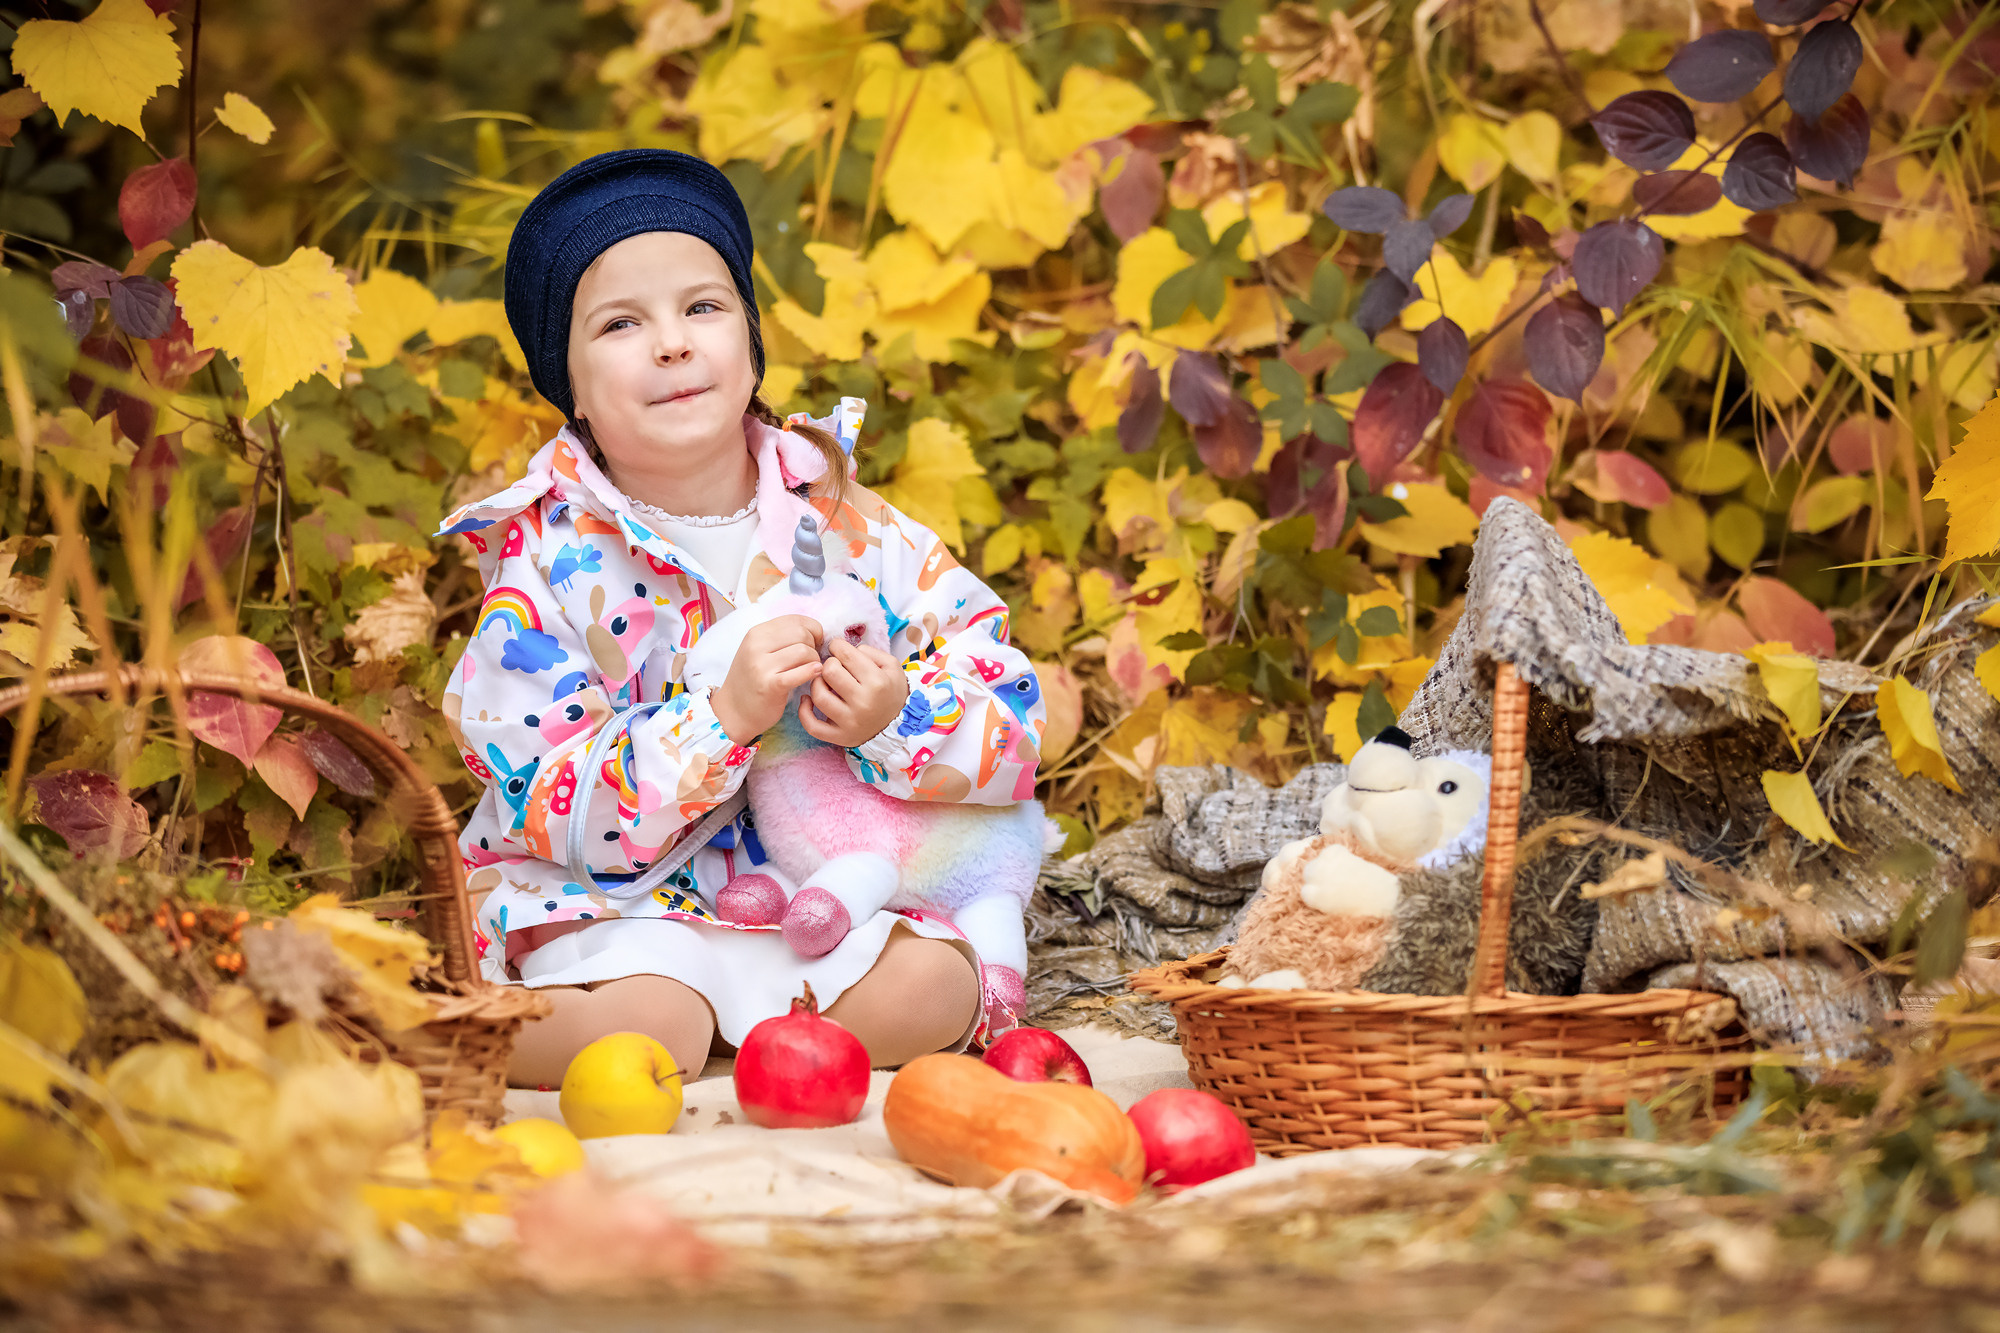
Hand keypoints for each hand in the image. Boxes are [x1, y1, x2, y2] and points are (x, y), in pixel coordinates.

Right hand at [711, 614, 822, 744]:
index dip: (813, 630)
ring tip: (811, 669)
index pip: (796, 620)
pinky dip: (813, 672)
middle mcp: (756, 646)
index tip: (815, 643)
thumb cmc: (752, 680)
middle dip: (815, 646)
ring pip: (805, 652)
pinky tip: (814, 675)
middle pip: (803, 634)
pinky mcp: (770, 686)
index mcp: (756, 633)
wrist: (733, 711)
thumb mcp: (760, 651)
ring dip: (815, 661)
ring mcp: (762, 666)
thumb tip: (815, 630)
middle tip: (813, 659)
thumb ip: (782, 637)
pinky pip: (802, 672)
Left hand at [798, 639, 908, 747]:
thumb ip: (870, 651)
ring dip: (817, 683)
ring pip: (819, 696)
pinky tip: (808, 700)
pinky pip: (812, 726)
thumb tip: (844, 649)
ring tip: (824, 682)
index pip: (845, 654)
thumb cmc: (891, 691)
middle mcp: (863, 703)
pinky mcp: (840, 736)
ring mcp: (850, 722)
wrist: (898, 725)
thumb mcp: (892, 666)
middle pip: (830, 672)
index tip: (837, 649)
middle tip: (834, 666)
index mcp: (877, 682)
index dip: (837, 646)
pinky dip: (804, 712)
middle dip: (829, 664)